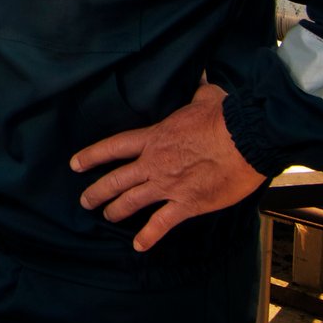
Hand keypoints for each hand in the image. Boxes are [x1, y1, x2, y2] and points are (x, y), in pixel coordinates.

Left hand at [69, 83, 265, 250]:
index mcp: (155, 137)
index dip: (92, 156)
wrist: (246, 139)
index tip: (75, 164)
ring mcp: (169, 185)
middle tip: (85, 200)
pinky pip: (162, 224)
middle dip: (98, 191)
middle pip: (117, 179)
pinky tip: (138, 246)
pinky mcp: (188, 203)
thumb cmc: (226, 116)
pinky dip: (148, 236)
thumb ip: (197, 90)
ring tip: (106, 216)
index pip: (114, 147)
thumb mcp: (206, 96)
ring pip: (132, 201)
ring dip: (116, 210)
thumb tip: (200, 75)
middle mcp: (155, 163)